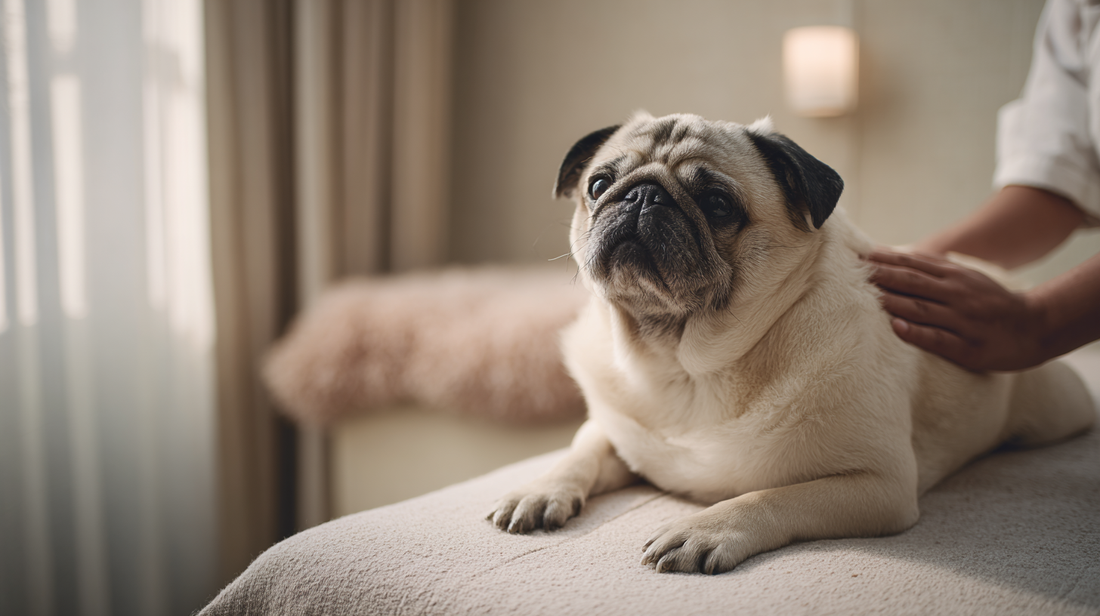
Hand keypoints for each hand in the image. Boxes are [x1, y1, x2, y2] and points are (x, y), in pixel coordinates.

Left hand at [866, 249, 1048, 371]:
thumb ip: (933, 268)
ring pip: (922, 309)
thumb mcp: (966, 277)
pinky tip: (896, 328)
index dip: (885, 260)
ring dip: (893, 302)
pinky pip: (939, 339)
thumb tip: (894, 255)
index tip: (858, 256)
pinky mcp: (969, 348)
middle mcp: (958, 295)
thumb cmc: (990, 302)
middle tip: (853, 272)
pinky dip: (916, 333)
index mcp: (955, 277)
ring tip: (867, 297)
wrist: (1036, 326)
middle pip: (913, 283)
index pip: (914, 265)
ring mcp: (964, 321)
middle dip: (882, 276)